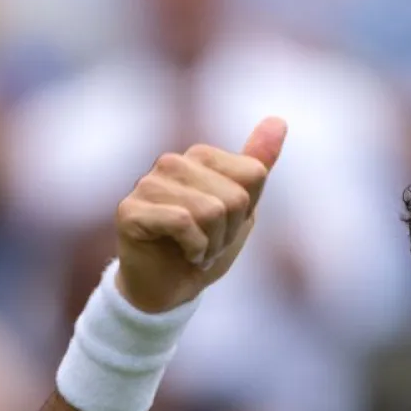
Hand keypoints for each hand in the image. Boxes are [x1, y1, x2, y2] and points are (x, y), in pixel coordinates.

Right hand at [115, 116, 287, 312]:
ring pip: (211, 211)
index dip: (247, 212)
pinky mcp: (131, 210)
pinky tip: (183, 253)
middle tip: (208, 242)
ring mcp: (147, 184)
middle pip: (236, 196)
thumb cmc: (204, 247)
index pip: (254, 175)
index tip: (225, 226)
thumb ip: (257, 164)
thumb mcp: (242, 208)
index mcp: (200, 157)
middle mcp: (172, 162)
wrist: (170, 289)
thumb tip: (279, 120)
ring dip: (212, 244)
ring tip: (195, 249)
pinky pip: (184, 222)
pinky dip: (194, 248)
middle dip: (229, 231)